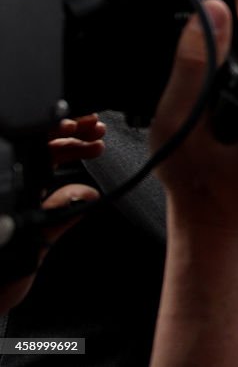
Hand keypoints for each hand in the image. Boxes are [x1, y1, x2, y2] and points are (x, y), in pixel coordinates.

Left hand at [0, 117, 106, 313]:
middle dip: (70, 136)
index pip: (31, 144)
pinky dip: (68, 173)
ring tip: (96, 144)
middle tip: (96, 130)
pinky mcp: (24, 209)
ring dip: (72, 151)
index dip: (57, 130)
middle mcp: (9, 187)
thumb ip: (58, 216)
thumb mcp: (29, 244)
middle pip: (38, 148)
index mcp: (7, 187)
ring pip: (43, 162)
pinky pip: (47, 181)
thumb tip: (86, 193)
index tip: (81, 126)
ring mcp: (15, 197)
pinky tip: (84, 172)